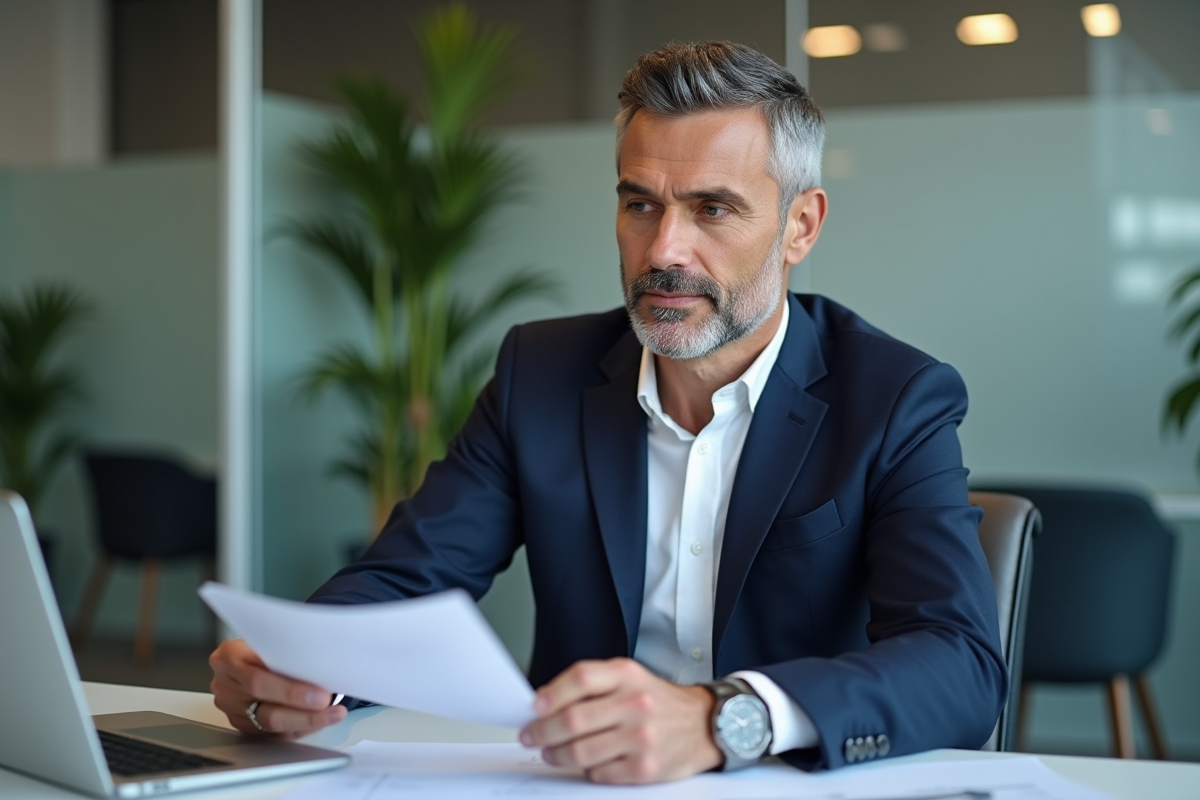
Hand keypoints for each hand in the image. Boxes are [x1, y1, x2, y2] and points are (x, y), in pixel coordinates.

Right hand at [208, 639, 345, 737]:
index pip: (258, 680)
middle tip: (328, 706)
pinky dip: (299, 728)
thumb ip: (285, 653)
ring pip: (270, 725)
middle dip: (303, 711)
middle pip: (266, 708)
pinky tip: (318, 721)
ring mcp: (232, 708)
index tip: (320, 694)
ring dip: (307, 721)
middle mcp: (226, 686)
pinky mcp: (242, 724)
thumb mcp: (267, 638)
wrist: (244, 654)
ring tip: (332, 714)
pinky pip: (273, 733)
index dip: (291, 691)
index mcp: (229, 657)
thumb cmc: (262, 643)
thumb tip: (324, 665)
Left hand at [519, 658, 721, 783]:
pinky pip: (599, 774)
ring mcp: (641, 737)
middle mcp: (635, 703)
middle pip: (574, 719)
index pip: (580, 678)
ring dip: (556, 755)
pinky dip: (586, 771)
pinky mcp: (645, 767)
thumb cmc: (658, 701)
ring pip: (581, 751)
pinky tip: (586, 764)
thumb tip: (545, 702)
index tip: (534, 707)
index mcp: (627, 675)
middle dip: (542, 731)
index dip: (551, 694)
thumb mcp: (629, 678)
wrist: (703, 724)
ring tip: (550, 752)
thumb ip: (592, 684)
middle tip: (531, 735)